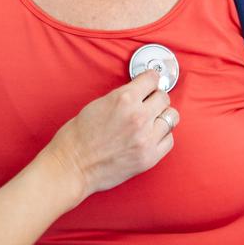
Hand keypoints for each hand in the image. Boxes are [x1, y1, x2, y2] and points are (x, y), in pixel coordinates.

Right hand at [45, 70, 174, 199]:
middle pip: (164, 97)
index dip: (150, 80)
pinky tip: (151, 137)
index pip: (152, 78)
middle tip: (149, 103)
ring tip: (151, 121)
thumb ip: (122, 98)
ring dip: (162, 117)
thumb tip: (139, 93)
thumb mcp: (98, 104)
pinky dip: (162, 137)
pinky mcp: (149, 157)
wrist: (72, 166)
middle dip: (156, 98)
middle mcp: (138, 116)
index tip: (150, 83)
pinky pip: (169, 140)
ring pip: (171, 117)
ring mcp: (146, 138)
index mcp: (124, 99)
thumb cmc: (77, 137)